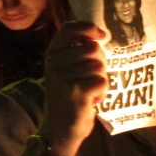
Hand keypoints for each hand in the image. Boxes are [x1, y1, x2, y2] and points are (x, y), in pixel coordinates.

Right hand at [41, 21, 106, 155]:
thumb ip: (81, 51)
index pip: (70, 28)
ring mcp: (63, 77)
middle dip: (100, 64)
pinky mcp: (76, 91)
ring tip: (88, 91)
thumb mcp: (70, 68)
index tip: (102, 36)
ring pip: (100, 66)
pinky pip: (103, 82)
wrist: (60, 127)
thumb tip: (102, 34)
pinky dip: (102, 93)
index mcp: (52, 53)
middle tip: (90, 79)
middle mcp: (54, 62)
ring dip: (101, 80)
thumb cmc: (71, 94)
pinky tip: (91, 100)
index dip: (90, 28)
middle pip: (93, 49)